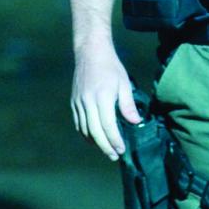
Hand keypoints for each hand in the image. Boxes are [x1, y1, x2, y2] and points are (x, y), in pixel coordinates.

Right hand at [70, 40, 139, 161]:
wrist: (90, 52)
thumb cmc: (111, 67)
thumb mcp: (124, 83)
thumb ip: (128, 104)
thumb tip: (135, 122)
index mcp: (102, 97)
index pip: (108, 125)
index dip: (114, 140)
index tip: (121, 149)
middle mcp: (87, 101)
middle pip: (94, 131)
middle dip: (105, 146)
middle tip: (114, 156)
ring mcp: (78, 102)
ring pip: (84, 129)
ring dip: (95, 143)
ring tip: (106, 150)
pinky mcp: (73, 102)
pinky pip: (78, 123)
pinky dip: (85, 134)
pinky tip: (94, 139)